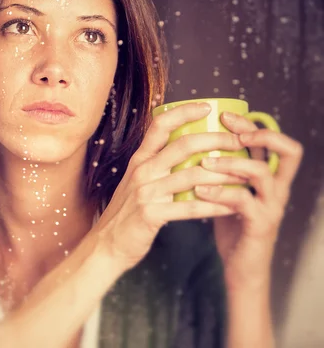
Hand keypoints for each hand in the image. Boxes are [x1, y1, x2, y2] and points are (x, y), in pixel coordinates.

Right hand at [94, 103, 248, 269]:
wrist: (106, 245)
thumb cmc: (126, 214)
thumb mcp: (136, 182)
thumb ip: (156, 166)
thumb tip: (187, 151)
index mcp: (139, 159)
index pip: (160, 125)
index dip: (184, 111)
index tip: (208, 107)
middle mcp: (142, 171)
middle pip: (184, 145)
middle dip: (217, 140)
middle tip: (240, 142)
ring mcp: (146, 192)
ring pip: (193, 175)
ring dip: (224, 175)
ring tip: (246, 176)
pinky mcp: (152, 214)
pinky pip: (191, 207)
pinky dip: (215, 206)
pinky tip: (232, 206)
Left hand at [194, 111, 303, 290]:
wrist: (240, 265)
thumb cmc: (233, 224)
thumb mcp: (232, 190)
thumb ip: (225, 170)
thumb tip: (196, 142)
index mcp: (271, 176)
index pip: (274, 140)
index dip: (253, 124)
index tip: (224, 115)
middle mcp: (278, 187)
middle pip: (285, 150)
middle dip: (257, 135)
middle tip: (228, 132)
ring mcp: (272, 206)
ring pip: (262, 173)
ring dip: (232, 163)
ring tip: (204, 163)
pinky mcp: (260, 224)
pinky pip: (243, 202)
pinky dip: (220, 193)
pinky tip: (199, 191)